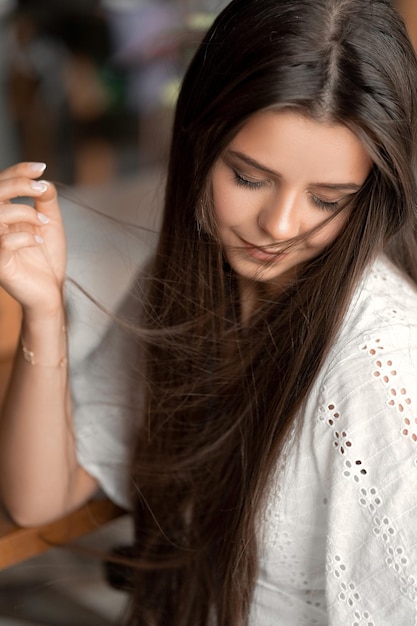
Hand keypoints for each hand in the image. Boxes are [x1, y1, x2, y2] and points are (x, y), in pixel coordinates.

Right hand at [0, 162, 65, 319]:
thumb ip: (45, 201)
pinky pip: (3, 243)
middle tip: (41, 189)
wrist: (50, 291)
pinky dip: (24, 237)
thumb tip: (43, 180)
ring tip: (43, 223)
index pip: (1, 184)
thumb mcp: (50, 223)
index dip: (18, 172)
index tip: (41, 168)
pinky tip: (38, 241)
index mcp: (3, 214)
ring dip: (24, 213)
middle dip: (18, 186)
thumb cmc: (46, 259)